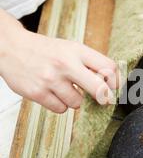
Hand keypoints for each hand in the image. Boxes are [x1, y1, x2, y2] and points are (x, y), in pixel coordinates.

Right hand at [0, 15, 118, 112]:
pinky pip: (61, 109)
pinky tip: (51, 92)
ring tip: (62, 88)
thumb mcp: (70, 48)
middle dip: (103, 97)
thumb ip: (89, 63)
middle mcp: (65, 64)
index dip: (115, 81)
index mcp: (76, 50)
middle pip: (99, 89)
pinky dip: (59, 104)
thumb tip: (112, 84)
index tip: (114, 87)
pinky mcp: (38, 93)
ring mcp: (51, 79)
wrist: (12, 48)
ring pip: (77, 103)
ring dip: (73, 99)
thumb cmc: (46, 51)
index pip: (108, 67)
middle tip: (102, 98)